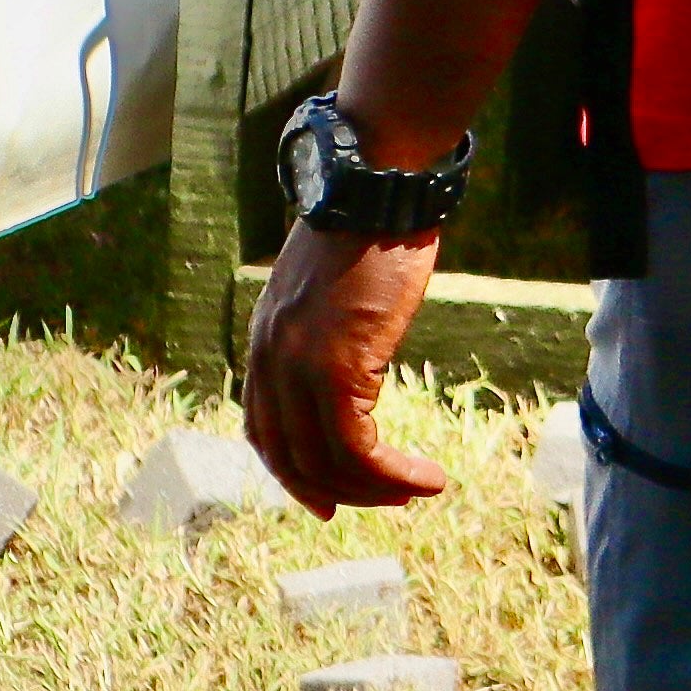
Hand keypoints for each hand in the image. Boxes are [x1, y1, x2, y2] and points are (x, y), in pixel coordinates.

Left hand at [243, 221, 448, 517]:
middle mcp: (270, 363)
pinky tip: (425, 475)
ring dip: (377, 489)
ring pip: (327, 461)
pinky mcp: (338, 369)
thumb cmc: (368, 227)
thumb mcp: (329, 287)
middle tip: (386, 501)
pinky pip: (358, 447)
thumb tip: (348, 349)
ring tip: (421, 489)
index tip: (330, 497)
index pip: (265, 432)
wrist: (376, 190)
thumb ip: (325, 327)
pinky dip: (391, 473)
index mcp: (265, 344)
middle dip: (338, 491)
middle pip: (291, 457)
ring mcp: (299, 369)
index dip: (294, 473)